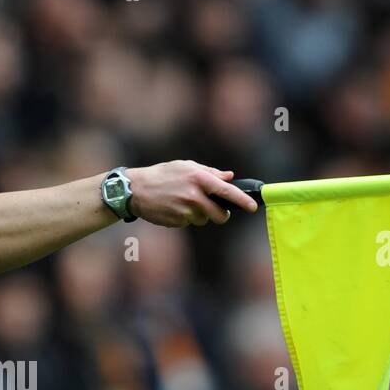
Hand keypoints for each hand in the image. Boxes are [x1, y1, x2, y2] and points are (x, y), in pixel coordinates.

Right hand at [126, 161, 257, 227]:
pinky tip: (174, 208)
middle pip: (219, 215)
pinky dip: (185, 218)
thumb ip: (209, 172)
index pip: (227, 192)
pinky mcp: (177, 221)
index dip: (242, 200)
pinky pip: (189, 223)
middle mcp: (194, 196)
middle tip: (215, 210)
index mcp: (199, 179)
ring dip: (199, 215)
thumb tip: (229, 177)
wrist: (136, 190)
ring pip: (204, 220)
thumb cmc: (162, 175)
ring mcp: (185, 210)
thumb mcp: (186, 166)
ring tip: (183, 203)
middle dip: (221, 215)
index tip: (253, 207)